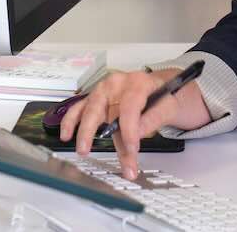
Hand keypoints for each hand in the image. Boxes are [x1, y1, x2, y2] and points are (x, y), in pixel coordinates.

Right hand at [59, 69, 184, 179]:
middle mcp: (117, 84)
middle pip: (105, 110)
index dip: (129, 131)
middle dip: (101, 135)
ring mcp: (104, 90)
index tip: (132, 150)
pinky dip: (71, 122)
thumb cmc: (167, 96)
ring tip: (82, 149)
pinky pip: (80, 109)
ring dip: (84, 131)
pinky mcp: (97, 99)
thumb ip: (154, 118)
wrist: (163, 87)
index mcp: (137, 82)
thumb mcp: (170, 105)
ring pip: (89, 110)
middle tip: (99, 154)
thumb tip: (137, 134)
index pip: (129, 108)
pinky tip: (66, 134)